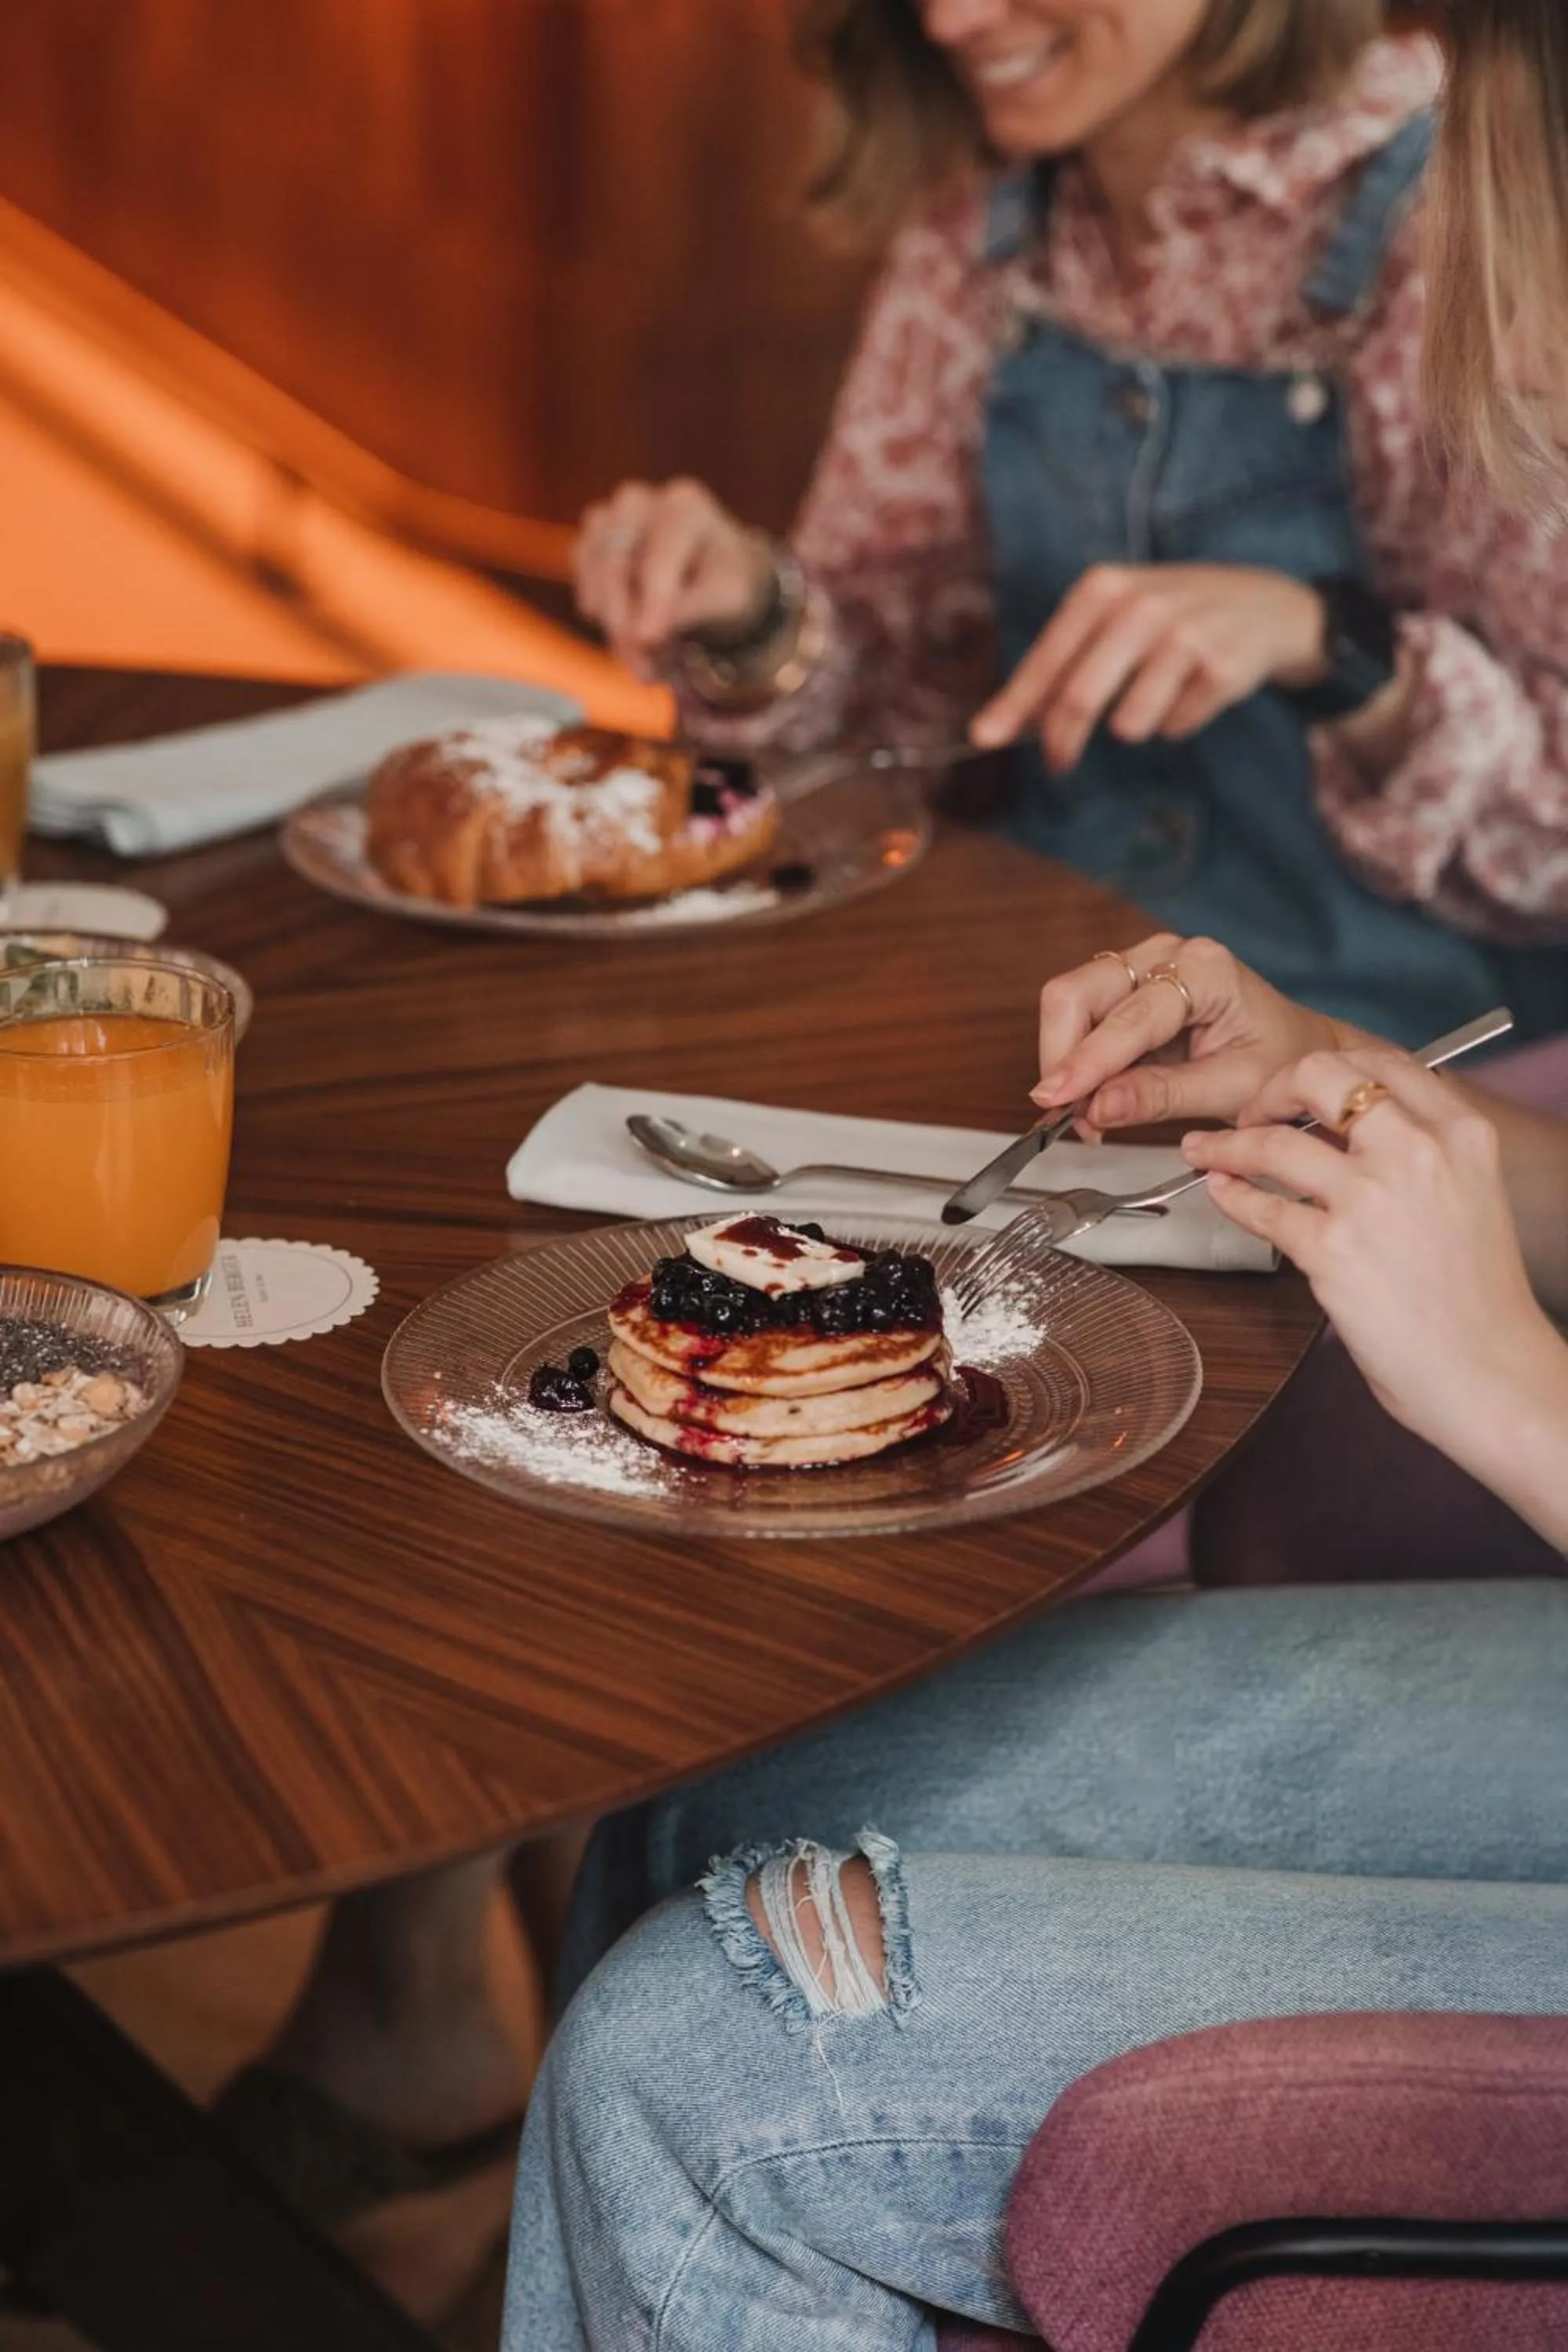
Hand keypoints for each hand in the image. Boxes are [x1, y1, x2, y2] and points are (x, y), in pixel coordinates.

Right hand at [574, 480, 773, 677]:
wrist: (711, 578)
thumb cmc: (724, 584)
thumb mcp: (725, 599)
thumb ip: (689, 610)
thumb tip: (643, 636)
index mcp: (686, 506)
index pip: (661, 554)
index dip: (652, 600)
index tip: (648, 640)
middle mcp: (642, 501)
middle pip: (617, 560)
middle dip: (625, 621)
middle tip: (643, 670)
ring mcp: (611, 515)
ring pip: (594, 567)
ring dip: (610, 621)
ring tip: (641, 663)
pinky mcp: (592, 536)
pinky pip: (582, 570)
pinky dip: (597, 606)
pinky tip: (622, 635)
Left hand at [971, 562, 1327, 773]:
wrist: (1264, 604)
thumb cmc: (1168, 618)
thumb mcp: (1110, 620)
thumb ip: (1057, 669)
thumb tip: (992, 729)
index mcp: (1103, 589)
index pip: (1047, 661)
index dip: (1014, 708)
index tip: (985, 739)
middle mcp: (1142, 606)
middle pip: (1080, 699)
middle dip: (1062, 742)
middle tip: (1059, 763)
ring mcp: (1187, 636)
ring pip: (1129, 724)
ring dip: (1133, 726)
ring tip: (1154, 697)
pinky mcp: (1223, 668)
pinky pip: (1175, 727)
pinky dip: (1176, 722)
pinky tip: (1193, 690)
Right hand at [1033, 933, 1350, 1133]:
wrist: (1296, 1049)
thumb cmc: (1279, 1062)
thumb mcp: (1231, 1090)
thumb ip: (1161, 1096)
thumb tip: (1097, 1109)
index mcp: (1205, 969)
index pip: (1126, 1016)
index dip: (1086, 1061)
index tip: (1056, 1101)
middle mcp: (1166, 954)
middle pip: (1077, 993)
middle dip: (1063, 1057)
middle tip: (1066, 1115)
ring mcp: (1143, 964)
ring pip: (1069, 1003)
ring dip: (1065, 1062)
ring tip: (1086, 1115)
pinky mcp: (1127, 986)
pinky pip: (1081, 1017)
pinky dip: (1077, 1061)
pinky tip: (1093, 1097)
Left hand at [1183, 1047, 1567, 1537]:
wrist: (1490, 1371)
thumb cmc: (1477, 1296)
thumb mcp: (1468, 1194)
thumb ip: (1417, 1152)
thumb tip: (1344, 1128)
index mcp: (1460, 1132)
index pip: (1380, 1060)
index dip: (1325, 1066)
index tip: (1298, 1087)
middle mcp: (1418, 1152)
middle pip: (1319, 1076)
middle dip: (1270, 1089)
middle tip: (1250, 1113)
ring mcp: (1371, 1199)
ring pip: (1274, 1143)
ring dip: (1226, 1143)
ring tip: (1204, 1150)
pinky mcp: (1333, 1251)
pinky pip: (1260, 1207)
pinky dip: (1229, 1194)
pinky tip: (1221, 1191)